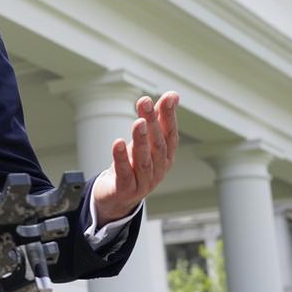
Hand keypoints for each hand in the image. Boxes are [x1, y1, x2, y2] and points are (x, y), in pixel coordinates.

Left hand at [91, 91, 179, 223]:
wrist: (118, 197)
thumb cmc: (133, 165)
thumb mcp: (145, 142)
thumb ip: (157, 120)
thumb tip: (173, 94)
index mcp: (166, 156)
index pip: (170, 134)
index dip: (169, 116)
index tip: (168, 97)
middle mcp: (158, 169)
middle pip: (157, 144)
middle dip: (152, 122)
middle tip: (145, 103)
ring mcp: (144, 181)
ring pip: (144, 159)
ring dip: (141, 140)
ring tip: (138, 122)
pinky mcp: (126, 190)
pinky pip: (125, 173)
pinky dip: (121, 158)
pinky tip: (118, 143)